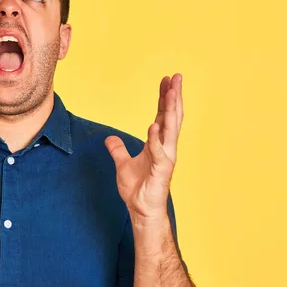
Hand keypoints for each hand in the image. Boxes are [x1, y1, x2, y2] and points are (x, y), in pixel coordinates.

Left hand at [105, 74, 183, 220]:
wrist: (141, 209)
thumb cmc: (137, 188)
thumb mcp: (122, 164)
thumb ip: (118, 149)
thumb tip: (109, 139)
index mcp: (158, 143)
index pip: (163, 115)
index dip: (164, 97)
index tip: (166, 80)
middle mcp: (165, 147)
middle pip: (171, 116)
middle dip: (174, 96)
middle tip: (176, 77)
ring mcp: (165, 157)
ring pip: (170, 129)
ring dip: (171, 110)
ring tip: (172, 92)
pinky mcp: (161, 169)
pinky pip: (159, 151)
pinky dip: (156, 138)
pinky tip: (154, 125)